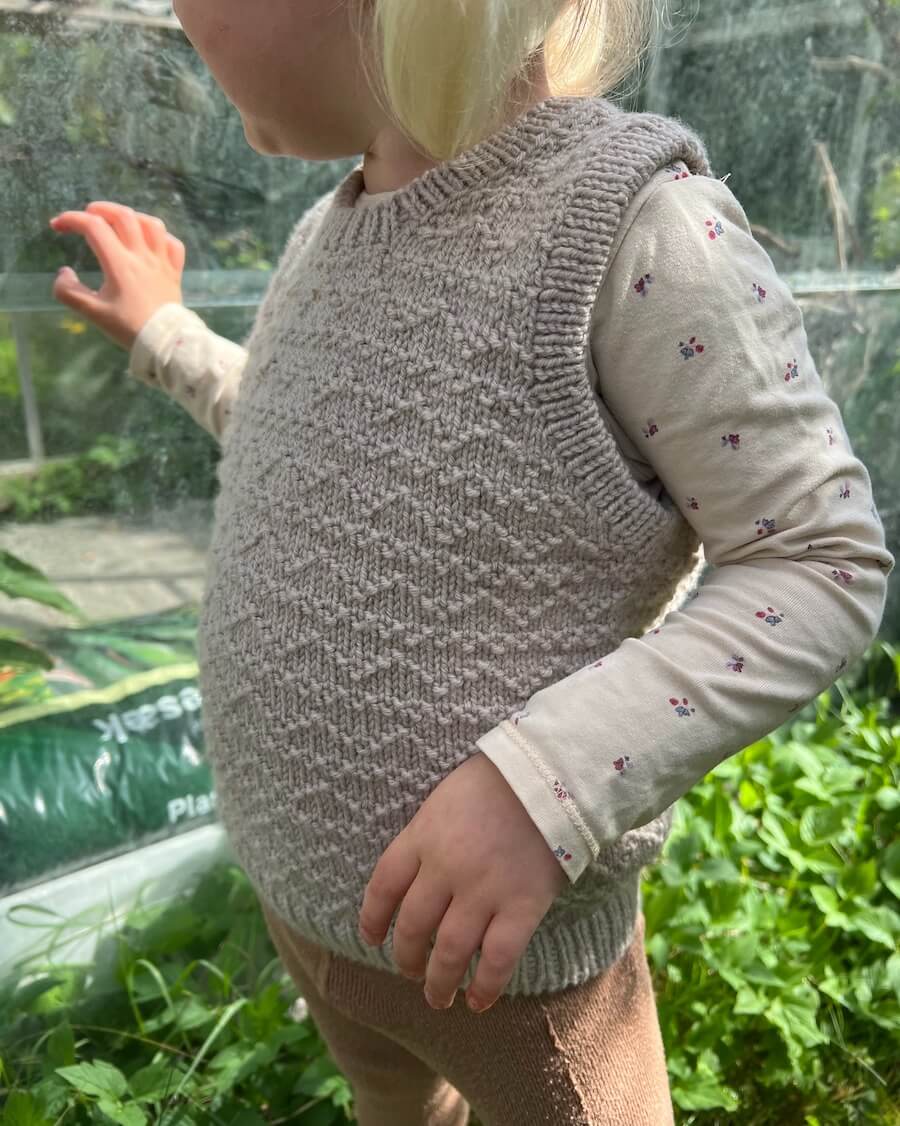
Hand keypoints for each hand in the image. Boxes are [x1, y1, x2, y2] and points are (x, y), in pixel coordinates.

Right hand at [49, 201, 185, 350]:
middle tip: (87, 216)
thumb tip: (63, 273)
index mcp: (120, 264)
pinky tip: (150, 242)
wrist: (165, 343)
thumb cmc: (129, 328)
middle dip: (101, 209)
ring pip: (151, 224)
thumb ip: (70, 292)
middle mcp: (142, 256)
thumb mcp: (93, 313)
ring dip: (132, 217)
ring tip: (119, 223)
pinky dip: (160, 236)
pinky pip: (173, 244)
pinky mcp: (175, 271)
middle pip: (123, 216)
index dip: (72, 219)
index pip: (94, 227)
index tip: (58, 226)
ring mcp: (162, 262)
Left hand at [358, 751, 568, 1012]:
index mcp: (423, 835)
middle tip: (409, 972)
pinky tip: (478, 1001)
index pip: (383, 886)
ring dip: (439, 982)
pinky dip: (485, 986)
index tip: (371, 938)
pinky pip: (498, 959)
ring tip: (439, 997)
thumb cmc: (498, 779)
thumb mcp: (446, 797)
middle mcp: (446, 867)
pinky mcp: (522, 906)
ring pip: (450, 952)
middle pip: (413, 926)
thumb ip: (428, 835)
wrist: (551, 773)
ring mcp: (483, 889)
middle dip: (406, 958)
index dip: (372, 918)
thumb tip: (417, 875)